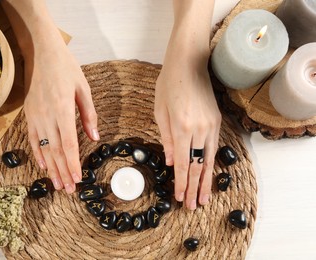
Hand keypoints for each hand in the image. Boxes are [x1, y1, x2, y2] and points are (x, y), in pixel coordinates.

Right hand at [22, 26, 98, 193]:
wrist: (42, 54)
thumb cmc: (66, 69)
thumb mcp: (83, 89)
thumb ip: (89, 114)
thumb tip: (95, 136)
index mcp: (62, 109)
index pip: (69, 143)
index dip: (73, 163)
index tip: (77, 178)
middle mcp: (47, 116)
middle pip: (56, 151)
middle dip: (63, 172)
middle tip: (69, 190)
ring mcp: (35, 117)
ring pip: (44, 148)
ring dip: (52, 168)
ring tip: (57, 184)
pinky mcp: (29, 115)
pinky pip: (33, 139)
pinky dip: (38, 154)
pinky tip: (43, 166)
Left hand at [154, 55, 220, 209]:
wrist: (189, 63)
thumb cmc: (169, 84)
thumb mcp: (160, 110)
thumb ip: (166, 138)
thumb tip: (172, 162)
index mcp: (181, 127)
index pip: (182, 163)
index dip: (181, 183)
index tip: (180, 198)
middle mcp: (199, 129)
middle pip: (197, 166)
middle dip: (194, 188)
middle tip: (193, 206)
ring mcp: (211, 125)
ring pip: (208, 160)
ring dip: (205, 181)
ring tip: (204, 198)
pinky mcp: (217, 120)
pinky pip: (214, 147)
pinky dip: (210, 164)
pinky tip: (208, 174)